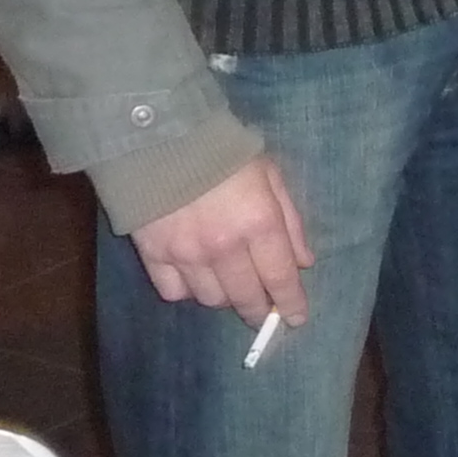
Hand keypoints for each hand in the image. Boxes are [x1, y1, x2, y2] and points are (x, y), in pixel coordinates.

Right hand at [131, 153, 312, 328]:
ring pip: (210, 299)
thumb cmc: (225, 152)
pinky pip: (174, 292)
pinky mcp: (153, 255)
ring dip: (225, 298)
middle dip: (259, 310)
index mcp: (259, 223)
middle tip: (265, 314)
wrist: (161, 137)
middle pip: (245, 297)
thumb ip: (290, 221)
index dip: (291, 303)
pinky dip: (187, 291)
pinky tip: (194, 278)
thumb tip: (304, 262)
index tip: (297, 318)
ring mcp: (186, 254)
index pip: (280, 278)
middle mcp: (224, 247)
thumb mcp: (271, 176)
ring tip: (230, 285)